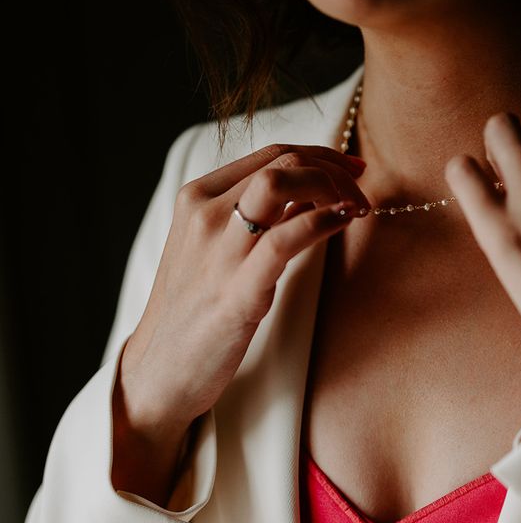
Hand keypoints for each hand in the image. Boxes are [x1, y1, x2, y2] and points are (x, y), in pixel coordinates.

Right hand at [113, 144, 368, 503]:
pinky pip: (284, 239)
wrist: (159, 370)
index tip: (352, 170)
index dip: (322, 154)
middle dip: (334, 169)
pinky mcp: (237, 291)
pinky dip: (323, 221)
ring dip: (332, 188)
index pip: (272, 153)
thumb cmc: (195, 308)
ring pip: (281, 183)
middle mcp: (204, 214)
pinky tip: (345, 222)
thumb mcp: (218, 249)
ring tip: (357, 209)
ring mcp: (218, 251)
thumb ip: (257, 216)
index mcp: (198, 197)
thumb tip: (312, 191)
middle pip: (283, 161)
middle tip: (360, 194)